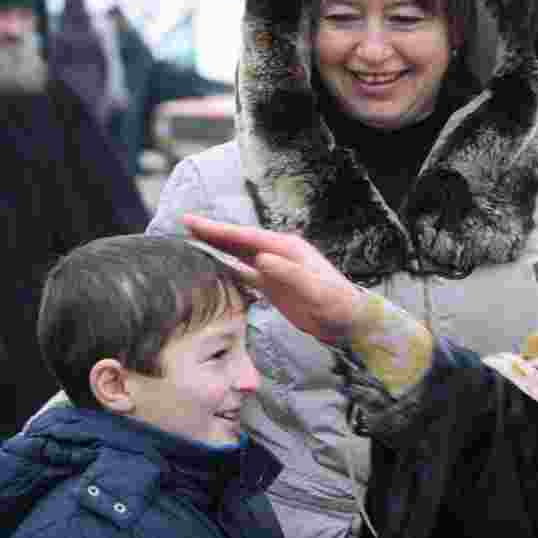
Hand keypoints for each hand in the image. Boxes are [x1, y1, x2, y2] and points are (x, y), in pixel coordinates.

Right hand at [183, 214, 363, 343]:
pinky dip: (227, 268)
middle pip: (239, 240)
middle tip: (183, 223)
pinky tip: (212, 269)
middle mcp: (278, 253)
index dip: (219, 230)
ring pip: (240, 255)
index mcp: (287, 248)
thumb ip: (289, 274)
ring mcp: (275, 269)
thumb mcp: (314, 290)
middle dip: (212, 233)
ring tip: (191, 241)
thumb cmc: (336, 304)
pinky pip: (245, 273)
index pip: (246, 236)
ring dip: (217, 248)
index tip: (193, 222)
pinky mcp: (274, 285)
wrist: (348, 321)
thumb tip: (262, 257)